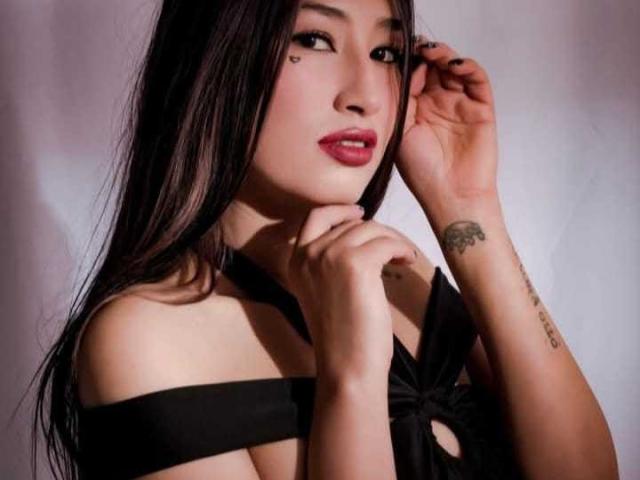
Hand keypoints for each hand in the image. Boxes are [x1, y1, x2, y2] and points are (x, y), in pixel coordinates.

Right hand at [286, 204, 416, 384]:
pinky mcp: (355, 264)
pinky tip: (407, 262)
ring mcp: (329, 256)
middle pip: (350, 223)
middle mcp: (308, 254)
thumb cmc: (342, 336)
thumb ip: (331, 263)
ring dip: (393, 240)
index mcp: (296, 261)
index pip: (315, 217)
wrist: (347, 366)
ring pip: (371, 229)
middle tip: (394, 248)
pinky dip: (402, 249)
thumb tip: (361, 235)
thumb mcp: (325, 291)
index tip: (361, 212)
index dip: (340, 210)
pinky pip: (387, 243)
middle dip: (377, 231)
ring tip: (404, 257)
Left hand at [395, 37, 499, 212]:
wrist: (451, 195)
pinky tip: (454, 64)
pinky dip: (467, 66)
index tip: (401, 60)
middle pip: (434, 68)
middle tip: (418, 48)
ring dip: (445, 55)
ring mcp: (460, 105)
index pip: (413, 77)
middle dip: (426, 55)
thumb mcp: (400, 131)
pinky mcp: (481, 108)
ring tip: (433, 52)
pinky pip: (477, 80)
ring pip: (454, 69)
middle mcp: (438, 105)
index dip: (409, 65)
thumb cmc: (422, 171)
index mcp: (416, 111)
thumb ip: (402, 100)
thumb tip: (404, 70)